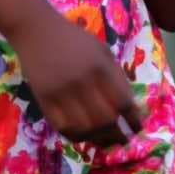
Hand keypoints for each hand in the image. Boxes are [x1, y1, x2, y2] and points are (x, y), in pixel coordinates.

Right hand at [12, 6, 143, 147]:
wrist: (37, 31)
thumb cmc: (73, 39)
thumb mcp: (101, 49)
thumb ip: (115, 75)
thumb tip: (128, 106)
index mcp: (100, 66)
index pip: (122, 101)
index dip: (132, 119)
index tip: (137, 128)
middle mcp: (83, 81)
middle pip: (105, 120)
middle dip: (117, 135)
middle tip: (123, 141)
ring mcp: (62, 92)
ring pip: (84, 128)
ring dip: (98, 140)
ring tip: (105, 142)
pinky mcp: (44, 100)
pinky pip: (62, 127)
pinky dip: (76, 136)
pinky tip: (84, 136)